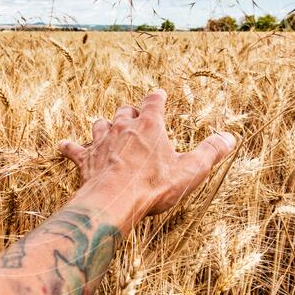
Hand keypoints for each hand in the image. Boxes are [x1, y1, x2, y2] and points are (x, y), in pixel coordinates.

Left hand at [59, 89, 235, 216]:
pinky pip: (74, 149)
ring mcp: (102, 141)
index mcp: (150, 125)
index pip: (154, 100)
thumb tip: (230, 138)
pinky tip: (63, 146)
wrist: (114, 200)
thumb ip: (211, 152)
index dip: (158, 97)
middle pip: (126, 110)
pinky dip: (70, 147)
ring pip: (101, 124)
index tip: (160, 95)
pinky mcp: (85, 158)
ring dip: (105, 126)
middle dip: (132, 112)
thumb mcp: (191, 170)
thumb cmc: (154, 185)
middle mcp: (123, 126)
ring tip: (107, 128)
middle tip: (136, 117)